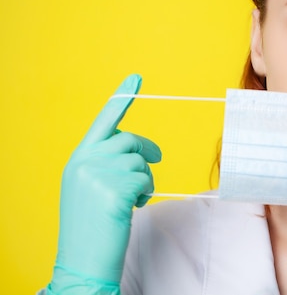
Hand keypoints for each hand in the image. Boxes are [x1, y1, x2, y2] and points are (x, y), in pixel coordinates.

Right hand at [48, 74, 160, 293]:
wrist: (83, 261)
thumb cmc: (92, 226)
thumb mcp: (90, 187)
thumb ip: (104, 163)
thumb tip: (136, 150)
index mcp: (78, 159)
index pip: (103, 121)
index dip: (121, 98)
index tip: (136, 77)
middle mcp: (85, 161)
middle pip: (129, 140)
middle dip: (146, 150)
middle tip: (156, 160)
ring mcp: (98, 174)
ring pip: (141, 162)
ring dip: (145, 179)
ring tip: (133, 199)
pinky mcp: (114, 189)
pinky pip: (145, 180)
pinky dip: (145, 193)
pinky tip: (132, 208)